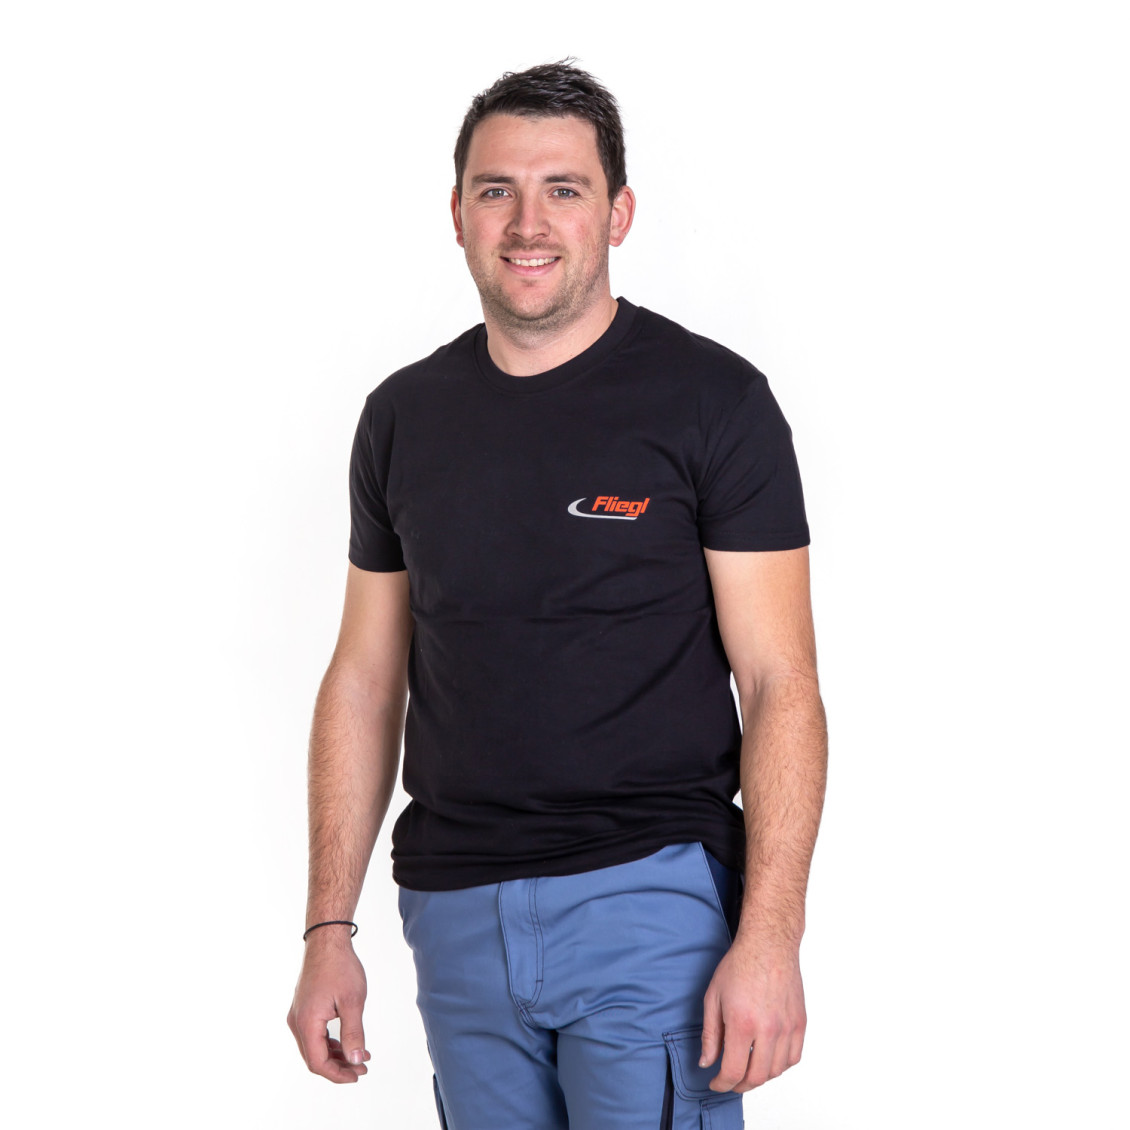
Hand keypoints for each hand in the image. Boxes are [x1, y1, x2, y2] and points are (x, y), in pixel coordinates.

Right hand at [287, 935, 370, 1082]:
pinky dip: (330, 1041)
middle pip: (314, 1057)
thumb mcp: (352, 1001)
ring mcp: (298, 1014)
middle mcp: (297, 1021)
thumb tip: (355, 1060)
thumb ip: (354, 1033)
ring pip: (314, 1046)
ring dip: (335, 1054)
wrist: (326, 940)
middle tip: (361, 1068)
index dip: (337, 1074)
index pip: (317, 1062)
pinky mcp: (303, 1007)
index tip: (356, 1075)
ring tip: (358, 1056)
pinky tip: (346, 1042)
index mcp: (307, 1022)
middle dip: (338, 1066)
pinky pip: (314, 1033)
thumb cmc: (340, 966)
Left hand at [699, 935, 805, 1091]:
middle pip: (755, 1077)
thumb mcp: (713, 997)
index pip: (732, 1070)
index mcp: (742, 1023)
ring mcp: (786, 1027)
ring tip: (747, 1068)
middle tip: (729, 1080)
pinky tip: (767, 1058)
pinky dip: (780, 1065)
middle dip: (738, 1085)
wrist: (769, 945)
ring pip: (775, 1071)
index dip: (721, 1084)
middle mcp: (767, 1029)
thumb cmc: (739, 965)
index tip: (715, 1083)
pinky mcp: (800, 1023)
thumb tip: (706, 1061)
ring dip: (759, 1076)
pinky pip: (793, 1058)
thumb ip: (710, 1034)